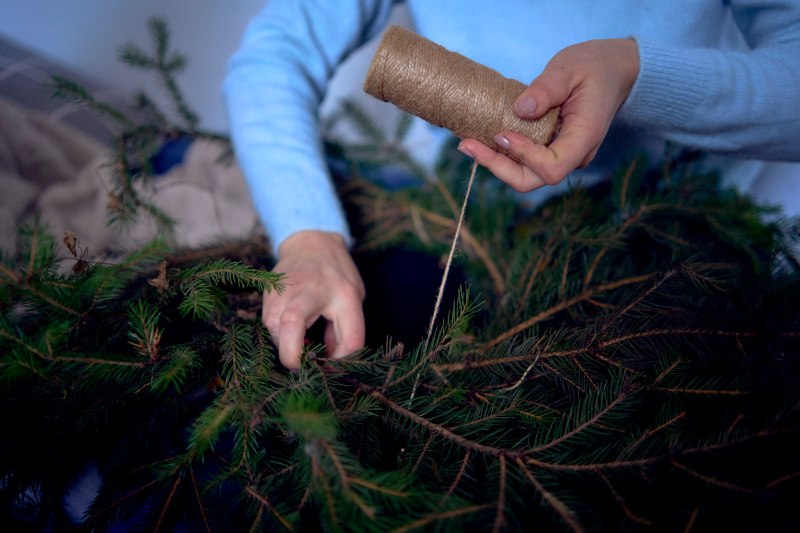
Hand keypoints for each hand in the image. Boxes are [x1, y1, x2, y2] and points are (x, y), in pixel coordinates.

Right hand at [262, 230, 365, 369]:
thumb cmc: (337, 275)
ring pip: (273, 325)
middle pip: (292, 323)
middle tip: (300, 365)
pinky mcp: (269, 289)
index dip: (342, 361)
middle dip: (292, 354)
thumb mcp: (352, 299)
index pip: (349, 337)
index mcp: (345, 294)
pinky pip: (267, 320)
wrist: (312, 241)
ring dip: (283, 342)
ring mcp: (287, 286)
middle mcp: (314, 288)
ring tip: (297, 341)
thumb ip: (345, 331)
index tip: (333, 366)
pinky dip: (276, 332)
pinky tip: (287, 329)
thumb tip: (330, 364)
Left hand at [458, 38, 638, 191]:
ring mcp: (562, 155)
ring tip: (466, 143)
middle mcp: (574, 154)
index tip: (502, 133)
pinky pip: (524, 161)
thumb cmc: (594, 66)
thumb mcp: (570, 68)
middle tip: (466, 145)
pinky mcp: (550, 150)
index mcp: (585, 136)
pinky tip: (479, 139)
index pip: (553, 167)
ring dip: (494, 163)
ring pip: (525, 175)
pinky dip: (501, 154)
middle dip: (498, 168)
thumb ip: (547, 88)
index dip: (525, 156)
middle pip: (532, 180)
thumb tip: (520, 109)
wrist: (613, 71)